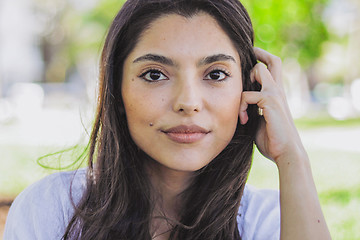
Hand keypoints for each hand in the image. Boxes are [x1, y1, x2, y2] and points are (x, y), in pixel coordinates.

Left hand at [239, 48, 304, 164]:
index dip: (263, 59)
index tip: (251, 57)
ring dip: (244, 82)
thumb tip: (240, 108)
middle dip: (259, 53)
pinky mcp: (270, 101)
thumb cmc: (272, 140)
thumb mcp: (259, 121)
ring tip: (242, 105)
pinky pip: (247, 95)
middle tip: (246, 56)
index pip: (273, 69)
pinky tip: (243, 120)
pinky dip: (240, 106)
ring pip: (259, 70)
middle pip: (274, 61)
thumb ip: (253, 111)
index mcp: (276, 95)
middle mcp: (278, 90)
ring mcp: (275, 94)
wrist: (286, 153)